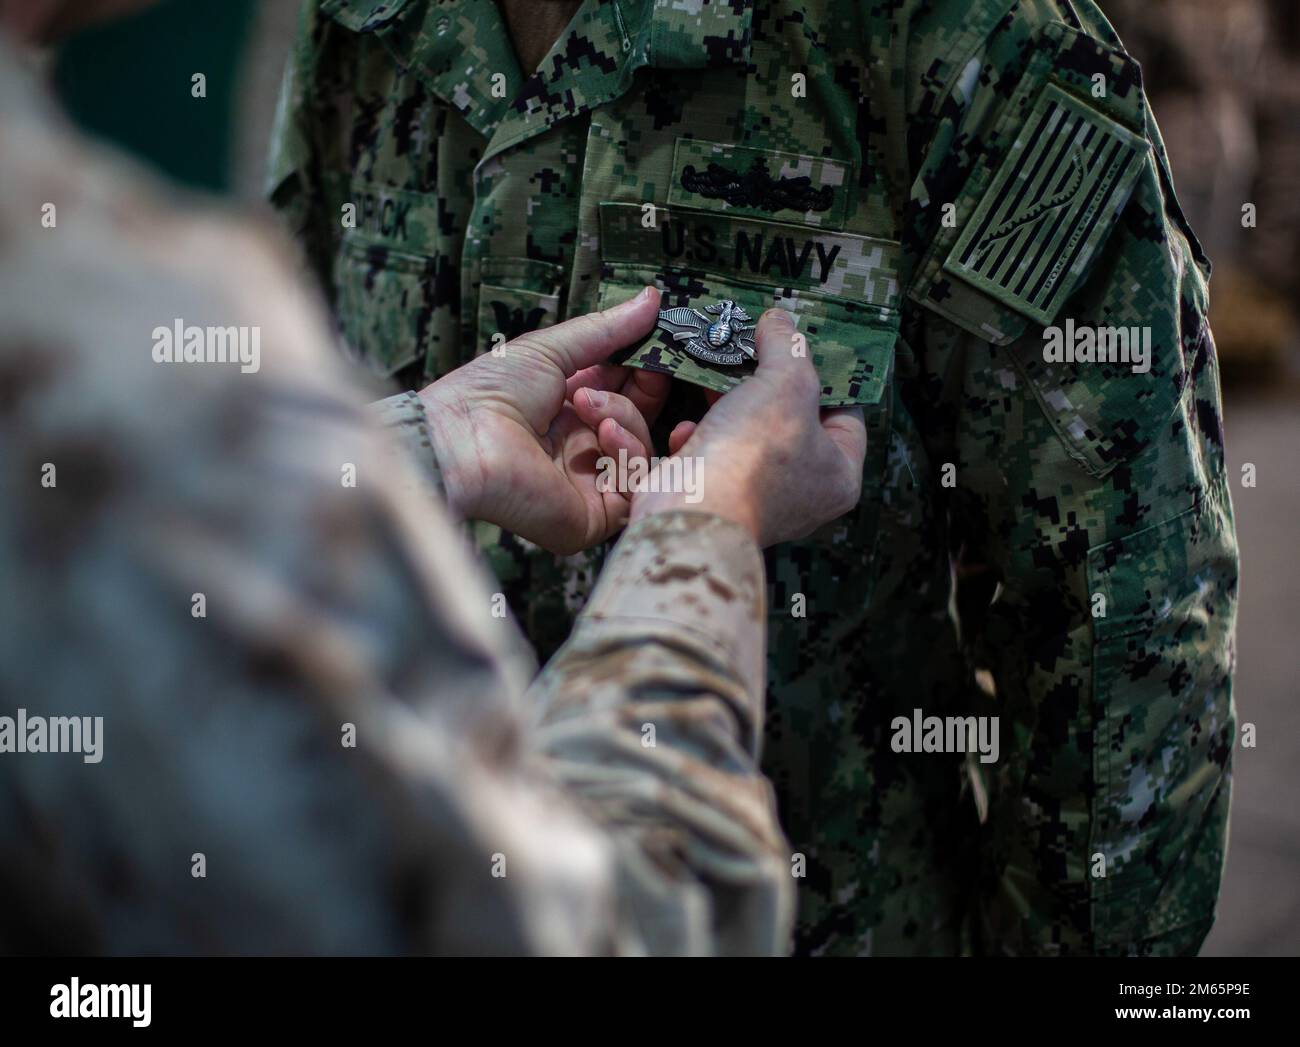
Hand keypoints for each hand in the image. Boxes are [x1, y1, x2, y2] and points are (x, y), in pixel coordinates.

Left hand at [418, 287, 669, 553]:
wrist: (459, 439)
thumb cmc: (488, 392)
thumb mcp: (552, 349)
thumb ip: (607, 329)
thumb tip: (654, 297)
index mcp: (568, 414)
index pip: (627, 397)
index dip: (646, 375)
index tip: (659, 352)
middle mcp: (580, 452)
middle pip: (640, 424)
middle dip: (643, 395)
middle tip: (644, 372)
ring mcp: (587, 487)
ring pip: (641, 454)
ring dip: (627, 420)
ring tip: (588, 406)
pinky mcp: (590, 518)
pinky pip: (633, 488)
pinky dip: (628, 455)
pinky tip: (604, 433)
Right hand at [629, 309, 866, 546]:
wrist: (689, 511)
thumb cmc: (754, 454)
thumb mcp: (785, 382)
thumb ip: (787, 346)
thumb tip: (779, 320)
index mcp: (840, 475)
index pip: (846, 414)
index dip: (826, 376)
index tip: (802, 347)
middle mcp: (804, 494)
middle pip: (793, 422)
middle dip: (768, 385)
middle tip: (754, 349)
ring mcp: (757, 499)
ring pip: (748, 437)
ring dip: (726, 407)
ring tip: (715, 372)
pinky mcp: (715, 498)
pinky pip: (713, 458)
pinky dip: (699, 439)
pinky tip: (688, 429)